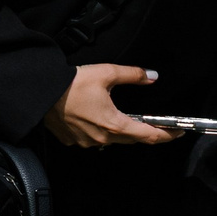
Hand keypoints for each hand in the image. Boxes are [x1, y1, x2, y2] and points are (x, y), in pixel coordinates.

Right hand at [44, 64, 176, 147]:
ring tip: (126, 119)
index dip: (166, 135)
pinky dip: (101, 130)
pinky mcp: (73, 140)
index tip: (177, 133)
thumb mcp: (106, 73)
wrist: (40, 92)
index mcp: (114, 124)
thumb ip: (132, 75)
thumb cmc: (72, 83)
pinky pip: (94, 139)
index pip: (148, 135)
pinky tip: (97, 118)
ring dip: (122, 131)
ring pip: (113, 140)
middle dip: (146, 132)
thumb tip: (152, 77)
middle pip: (132, 139)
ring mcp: (87, 142)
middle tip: (157, 124)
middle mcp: (102, 138)